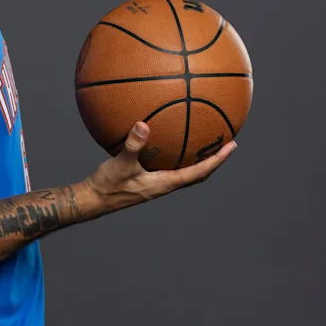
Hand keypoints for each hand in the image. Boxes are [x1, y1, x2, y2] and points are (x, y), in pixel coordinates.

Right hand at [84, 121, 236, 211]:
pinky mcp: (144, 178)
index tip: (232, 146)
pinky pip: (165, 163)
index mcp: (165, 183)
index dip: (218, 160)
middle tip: (225, 142)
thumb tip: (144, 125)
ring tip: (201, 139)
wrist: (92, 200)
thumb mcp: (120, 164)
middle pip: (197, 173)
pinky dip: (171, 151)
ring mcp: (155, 182)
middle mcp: (164, 184)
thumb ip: (133, 145)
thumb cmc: (108, 186)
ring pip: (183, 169)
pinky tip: (162, 137)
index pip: (200, 172)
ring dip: (195, 157)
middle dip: (213, 158)